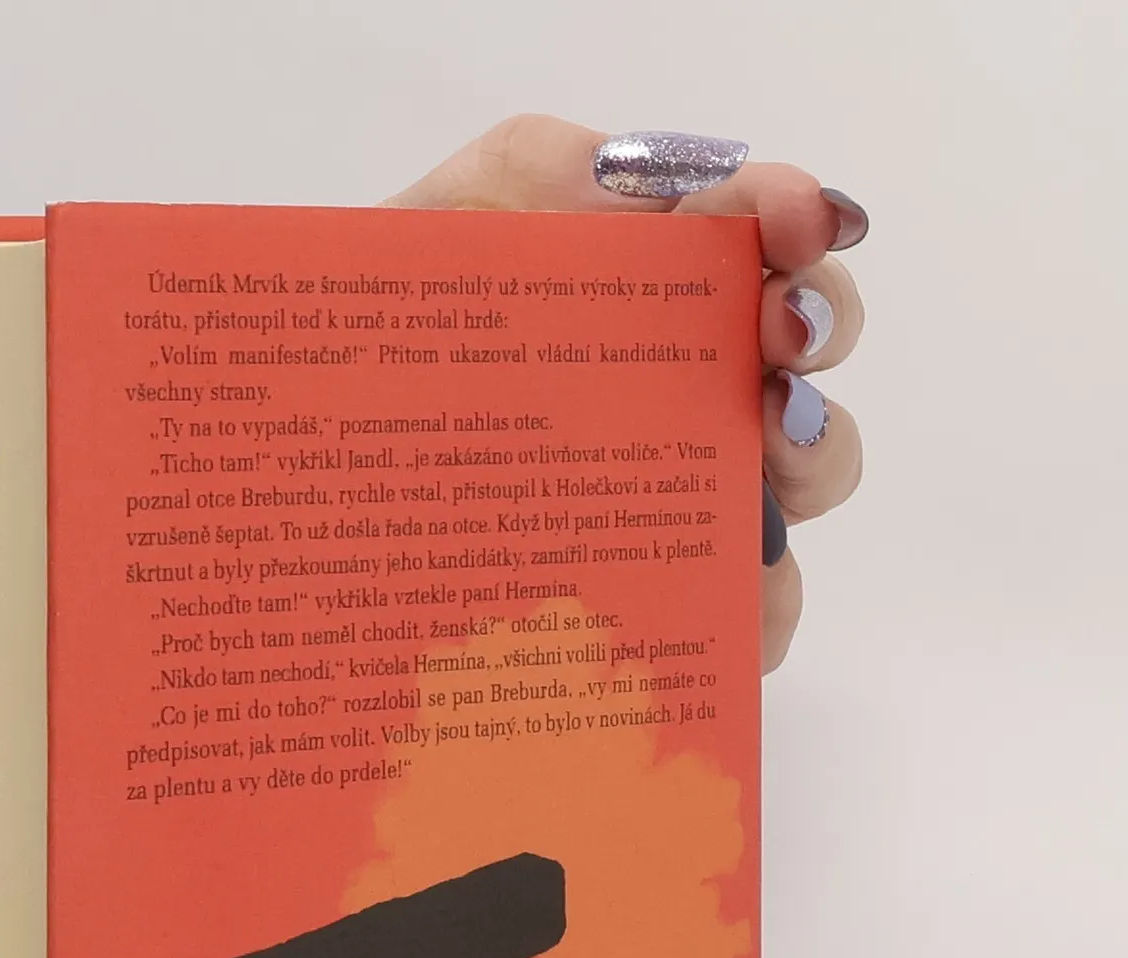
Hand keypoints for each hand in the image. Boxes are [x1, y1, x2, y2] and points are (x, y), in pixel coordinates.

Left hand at [386, 116, 866, 671]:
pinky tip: (727, 600)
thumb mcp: (422, 239)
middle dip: (820, 322)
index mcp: (641, 280)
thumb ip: (527, 177)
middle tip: (779, 337)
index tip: (792, 222)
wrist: (308, 511)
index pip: (749, 222)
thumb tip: (636, 186)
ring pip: (809, 472)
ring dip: (813, 455)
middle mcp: (686, 380)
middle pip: (808, 342)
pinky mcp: (673, 599)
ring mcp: (688, 492)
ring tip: (763, 462)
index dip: (789, 211)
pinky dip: (760, 608)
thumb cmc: (371, 363)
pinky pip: (754, 610)